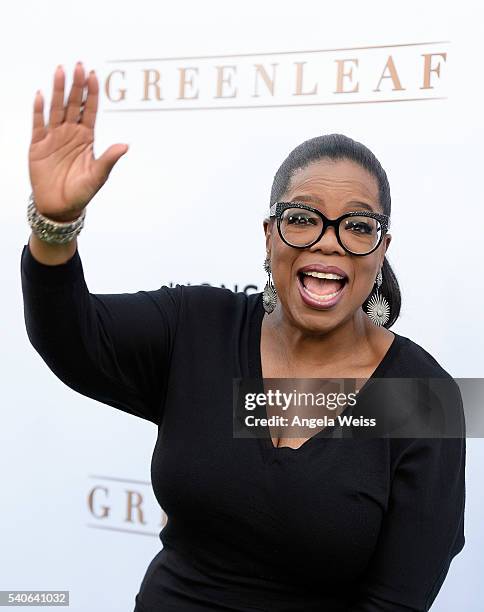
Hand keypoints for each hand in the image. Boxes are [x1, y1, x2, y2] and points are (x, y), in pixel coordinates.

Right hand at [29, 62, 127, 221]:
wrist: (60, 207)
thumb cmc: (81, 192)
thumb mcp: (98, 176)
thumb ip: (109, 159)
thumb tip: (125, 146)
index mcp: (86, 138)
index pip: (89, 110)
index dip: (91, 93)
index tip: (94, 76)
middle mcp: (70, 133)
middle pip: (73, 104)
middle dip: (76, 85)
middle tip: (79, 65)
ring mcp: (54, 137)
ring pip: (56, 109)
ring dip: (58, 90)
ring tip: (61, 71)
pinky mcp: (38, 145)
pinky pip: (38, 123)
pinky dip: (39, 110)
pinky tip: (41, 94)